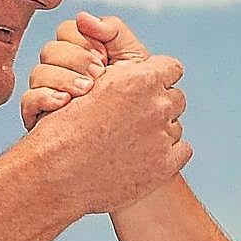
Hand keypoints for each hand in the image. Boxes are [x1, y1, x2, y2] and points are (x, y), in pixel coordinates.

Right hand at [23, 12, 150, 129]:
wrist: (133, 144)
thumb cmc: (138, 101)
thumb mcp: (134, 61)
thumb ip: (114, 31)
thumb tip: (84, 18)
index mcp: (82, 52)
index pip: (68, 30)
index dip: (85, 41)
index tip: (105, 58)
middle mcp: (61, 70)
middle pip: (51, 50)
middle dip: (77, 60)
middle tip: (99, 75)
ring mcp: (48, 93)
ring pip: (38, 72)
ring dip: (65, 79)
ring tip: (86, 92)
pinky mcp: (40, 117)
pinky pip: (28, 100)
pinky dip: (46, 98)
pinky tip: (65, 104)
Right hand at [31, 55, 190, 213]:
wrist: (58, 173)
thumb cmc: (65, 128)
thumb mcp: (91, 85)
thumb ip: (122, 74)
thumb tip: (139, 69)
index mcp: (139, 79)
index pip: (171, 67)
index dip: (158, 77)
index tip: (146, 87)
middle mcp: (156, 104)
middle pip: (176, 97)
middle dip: (159, 104)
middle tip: (135, 117)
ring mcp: (163, 136)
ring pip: (176, 126)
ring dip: (160, 130)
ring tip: (131, 141)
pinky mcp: (166, 164)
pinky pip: (182, 150)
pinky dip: (166, 154)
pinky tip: (141, 157)